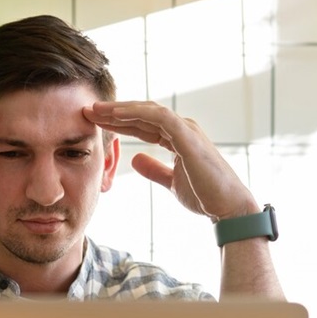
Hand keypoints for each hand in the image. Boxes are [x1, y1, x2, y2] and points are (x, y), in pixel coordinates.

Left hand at [83, 101, 257, 219]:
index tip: (95, 123)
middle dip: (115, 112)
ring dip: (121, 110)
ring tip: (97, 110)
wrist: (228, 207)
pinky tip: (117, 115)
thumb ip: (155, 169)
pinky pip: (159, 118)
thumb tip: (135, 160)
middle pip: (142, 115)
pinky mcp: (188, 136)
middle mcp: (182, 129)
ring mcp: (186, 130)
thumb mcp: (172, 182)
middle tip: (89, 111)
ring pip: (148, 111)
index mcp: (178, 138)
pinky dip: (137, 114)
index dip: (119, 123)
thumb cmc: (205, 195)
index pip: (143, 125)